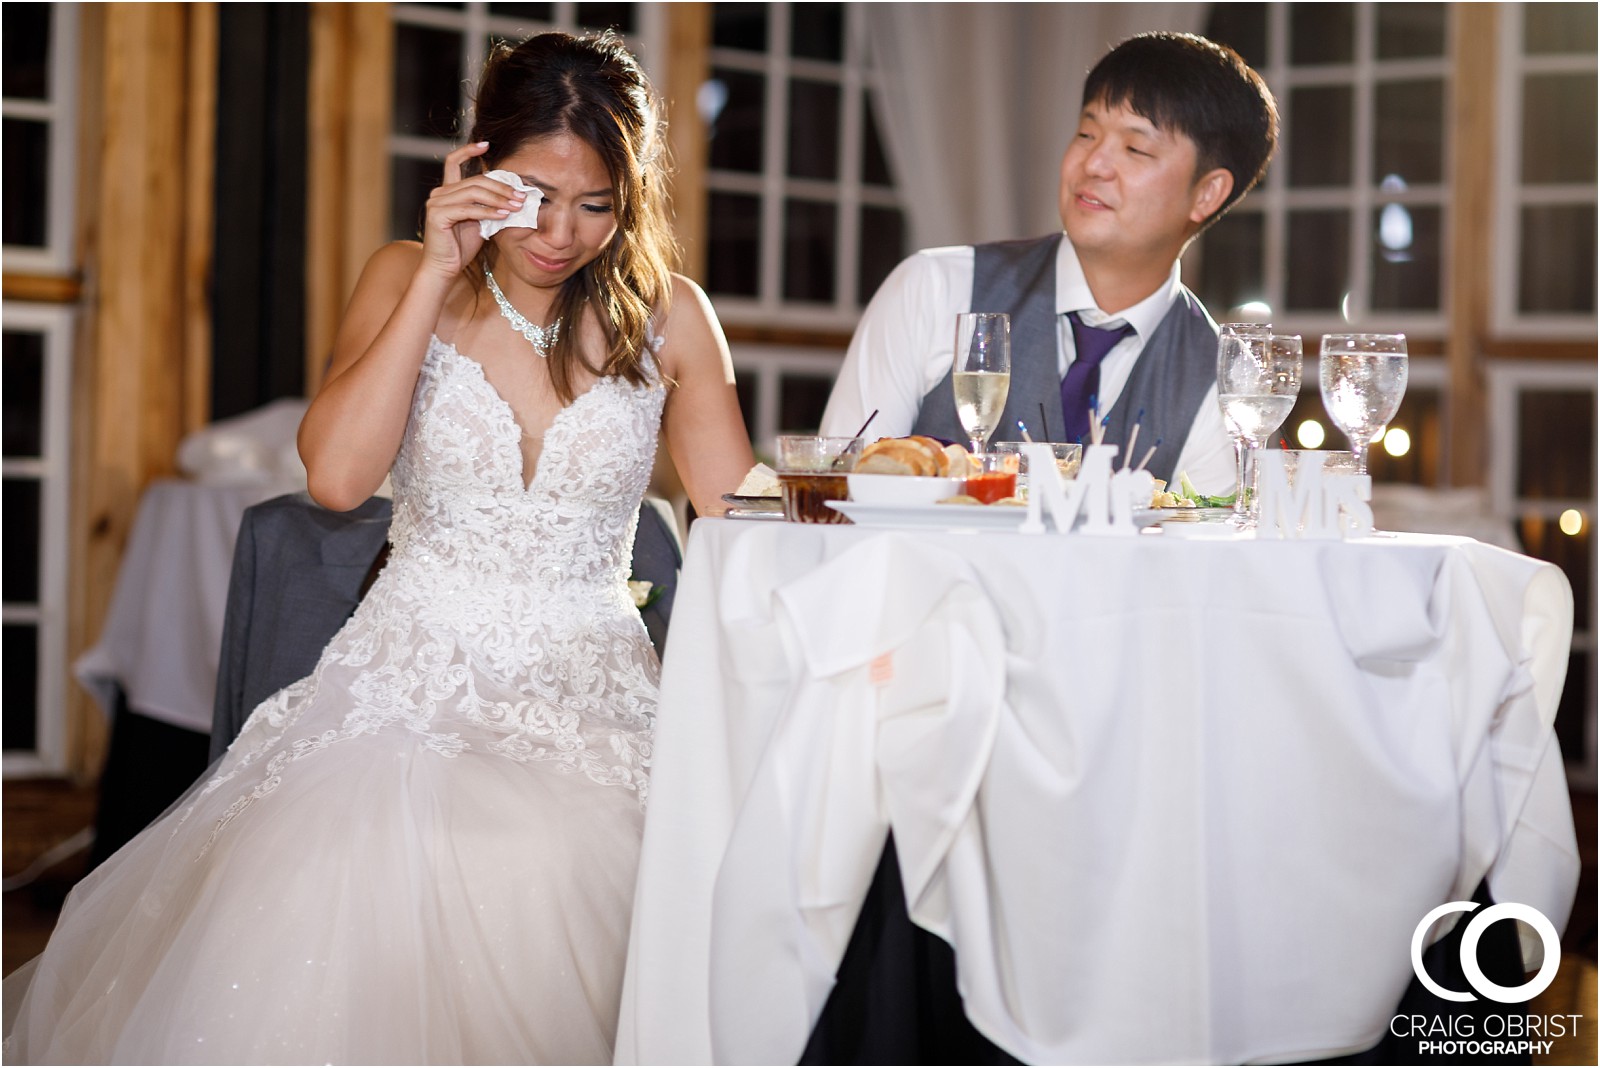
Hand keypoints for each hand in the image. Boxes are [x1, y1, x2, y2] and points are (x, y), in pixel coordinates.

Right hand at [418, 142, 525, 279]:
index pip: (454, 162)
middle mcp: (439, 193)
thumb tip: (514, 196)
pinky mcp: (438, 215)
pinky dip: (489, 211)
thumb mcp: (480, 222)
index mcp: (447, 191)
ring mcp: (436, 203)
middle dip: (502, 187)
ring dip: (499, 198)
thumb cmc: (461, 247)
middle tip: (521, 195)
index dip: (469, 150)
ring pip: (473, 192)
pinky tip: (504, 215)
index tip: (486, 145)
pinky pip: (469, 209)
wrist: (445, 269)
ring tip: (517, 205)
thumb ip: (489, 206)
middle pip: (475, 180)